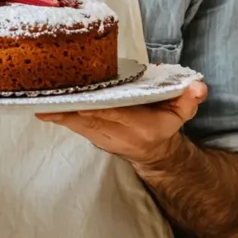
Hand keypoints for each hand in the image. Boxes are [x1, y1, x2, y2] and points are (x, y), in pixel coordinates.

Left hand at [35, 81, 207, 166]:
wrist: (156, 152)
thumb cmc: (165, 124)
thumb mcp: (182, 112)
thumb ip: (189, 98)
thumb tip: (198, 86)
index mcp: (140, 126)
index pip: (116, 115)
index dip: (96, 109)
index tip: (77, 102)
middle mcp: (119, 134)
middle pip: (90, 120)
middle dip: (69, 110)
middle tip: (47, 98)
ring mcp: (105, 137)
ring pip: (79, 125)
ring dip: (60, 115)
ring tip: (40, 103)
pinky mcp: (95, 137)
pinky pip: (76, 127)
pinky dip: (61, 118)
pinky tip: (45, 109)